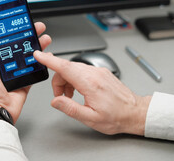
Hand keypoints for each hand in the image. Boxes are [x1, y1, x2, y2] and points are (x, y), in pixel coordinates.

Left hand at [0, 22, 51, 122]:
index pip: (3, 39)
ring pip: (29, 55)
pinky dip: (42, 62)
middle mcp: (4, 64)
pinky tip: (46, 55)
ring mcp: (16, 72)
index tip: (19, 21)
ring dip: (38, 46)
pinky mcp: (25, 80)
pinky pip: (35, 69)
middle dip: (29, 35)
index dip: (12, 29)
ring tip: (44, 39)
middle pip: (19, 44)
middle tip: (37, 27)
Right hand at [34, 51, 150, 134]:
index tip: (38, 55)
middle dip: (58, 81)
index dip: (49, 60)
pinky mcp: (101, 72)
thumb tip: (55, 101)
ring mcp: (98, 71)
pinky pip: (82, 70)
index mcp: (90, 83)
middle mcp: (94, 73)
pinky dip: (75, 79)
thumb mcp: (90, 118)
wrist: (134, 113)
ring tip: (71, 97)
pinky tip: (79, 92)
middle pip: (66, 68)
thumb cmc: (116, 117)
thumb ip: (70, 108)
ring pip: (73, 69)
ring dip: (67, 81)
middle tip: (61, 97)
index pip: (65, 67)